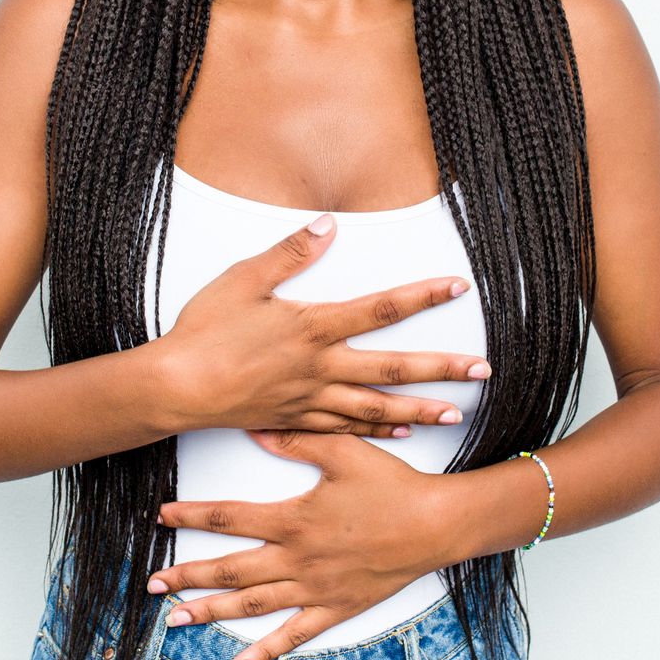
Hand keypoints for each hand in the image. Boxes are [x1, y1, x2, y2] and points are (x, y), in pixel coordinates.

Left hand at [147, 427, 457, 659]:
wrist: (436, 524)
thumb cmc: (392, 485)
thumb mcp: (344, 452)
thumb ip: (296, 440)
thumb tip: (256, 428)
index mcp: (294, 519)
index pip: (229, 518)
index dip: (191, 517)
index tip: (162, 518)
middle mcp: (297, 559)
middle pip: (230, 569)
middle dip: (187, 575)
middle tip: (153, 583)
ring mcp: (315, 589)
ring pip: (253, 605)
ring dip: (212, 612)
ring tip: (177, 619)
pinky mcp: (335, 608)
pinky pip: (294, 635)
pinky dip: (264, 653)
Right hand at [153, 216, 488, 437]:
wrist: (175, 388)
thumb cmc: (203, 332)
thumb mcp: (243, 280)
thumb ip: (289, 253)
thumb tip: (327, 226)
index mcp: (312, 326)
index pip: (379, 308)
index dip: (422, 296)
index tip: (457, 287)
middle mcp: (320, 366)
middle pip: (393, 367)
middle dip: (441, 368)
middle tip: (483, 370)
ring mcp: (310, 399)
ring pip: (377, 407)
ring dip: (420, 410)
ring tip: (456, 414)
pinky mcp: (296, 420)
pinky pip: (346, 430)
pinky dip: (377, 432)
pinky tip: (401, 434)